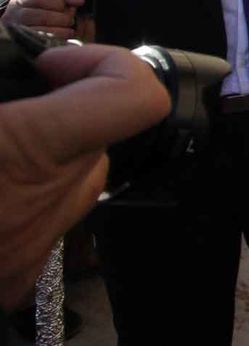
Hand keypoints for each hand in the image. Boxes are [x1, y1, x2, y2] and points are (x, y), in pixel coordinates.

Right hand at [0, 44, 167, 307]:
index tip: (54, 63)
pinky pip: (42, 221)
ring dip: (41, 152)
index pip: (138, 97)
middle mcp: (49, 202)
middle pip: (99, 135)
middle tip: (13, 95)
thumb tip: (29, 63)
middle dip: (62, 106)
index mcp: (30, 151)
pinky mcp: (17, 282)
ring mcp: (33, 251)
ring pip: (72, 179)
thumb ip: (3, 79)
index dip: (109, 63)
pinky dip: (18, 196)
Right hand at [1, 0, 85, 39]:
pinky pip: (43, 45)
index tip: (64, 6)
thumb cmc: (46, 10)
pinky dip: (57, 41)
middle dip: (62, 19)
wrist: (32, 26)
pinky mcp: (23, 46)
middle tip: (70, 20)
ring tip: (68, 30)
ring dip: (61, 31)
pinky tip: (64, 39)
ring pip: (42, 32)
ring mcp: (17, 32)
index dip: (57, 3)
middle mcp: (14, 16)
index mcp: (21, 1)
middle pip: (42, 16)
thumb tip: (78, 1)